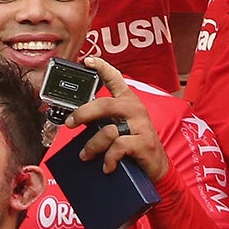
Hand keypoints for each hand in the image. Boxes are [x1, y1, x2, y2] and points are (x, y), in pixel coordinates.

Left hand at [66, 56, 169, 180]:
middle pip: (104, 104)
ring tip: (86, 155)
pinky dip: (109, 159)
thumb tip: (77, 121)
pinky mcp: (143, 142)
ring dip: (92, 145)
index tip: (88, 60)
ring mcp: (141, 125)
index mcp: (128, 101)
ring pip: (108, 130)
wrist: (158, 168)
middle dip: (83, 114)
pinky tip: (107, 166)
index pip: (115, 78)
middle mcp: (135, 109)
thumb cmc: (135, 145)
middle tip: (70, 123)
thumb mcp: (122, 127)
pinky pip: (118, 147)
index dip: (101, 67)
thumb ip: (105, 120)